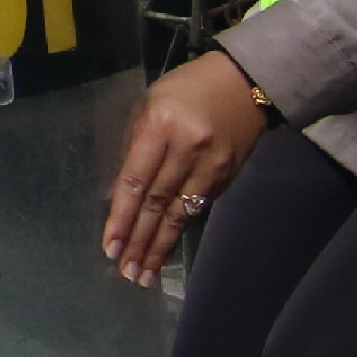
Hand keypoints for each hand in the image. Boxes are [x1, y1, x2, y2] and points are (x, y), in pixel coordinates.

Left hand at [102, 50, 271, 287]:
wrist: (247, 83)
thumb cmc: (188, 88)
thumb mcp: (152, 102)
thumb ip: (135, 143)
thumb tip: (120, 191)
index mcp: (161, 126)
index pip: (135, 180)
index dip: (121, 217)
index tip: (109, 246)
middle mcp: (187, 149)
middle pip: (157, 203)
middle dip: (138, 241)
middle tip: (125, 272)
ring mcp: (212, 166)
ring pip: (180, 214)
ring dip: (159, 246)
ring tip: (143, 274)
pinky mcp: (228, 177)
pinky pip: (198, 208)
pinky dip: (180, 230)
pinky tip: (167, 248)